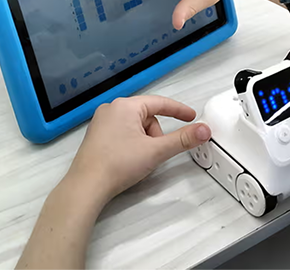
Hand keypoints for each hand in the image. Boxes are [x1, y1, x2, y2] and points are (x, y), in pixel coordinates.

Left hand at [64, 95, 211, 209]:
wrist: (87, 186)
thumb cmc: (115, 165)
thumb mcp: (156, 151)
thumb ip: (182, 139)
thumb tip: (202, 130)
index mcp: (125, 106)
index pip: (160, 103)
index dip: (178, 111)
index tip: (190, 117)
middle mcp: (111, 109)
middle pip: (148, 117)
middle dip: (155, 136)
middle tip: (151, 153)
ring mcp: (102, 122)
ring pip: (136, 127)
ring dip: (144, 142)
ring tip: (136, 160)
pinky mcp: (97, 136)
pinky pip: (123, 134)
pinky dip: (132, 145)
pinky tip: (127, 160)